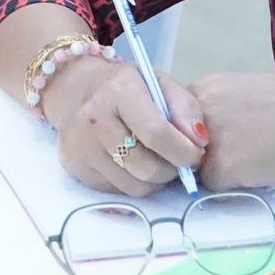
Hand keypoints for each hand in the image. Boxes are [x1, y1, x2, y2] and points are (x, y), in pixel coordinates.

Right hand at [51, 57, 209, 198]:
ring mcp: (80, 146)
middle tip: (178, 161)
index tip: (197, 154)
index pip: (156, 133)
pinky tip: (134, 163)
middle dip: (172, 170)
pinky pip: (118, 190)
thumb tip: (199, 142)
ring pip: (134, 186)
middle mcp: (92, 119)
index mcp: (117, 91)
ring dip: (156, 180)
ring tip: (158, 162)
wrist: (78, 90)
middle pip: (146, 167)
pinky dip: (134, 182)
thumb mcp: (160, 84)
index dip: (184, 151)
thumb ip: (186, 108)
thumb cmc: (128, 87)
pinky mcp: (75, 167)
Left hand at [187, 69, 274, 191]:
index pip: (175, 123)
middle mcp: (195, 112)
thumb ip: (216, 115)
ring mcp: (206, 139)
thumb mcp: (243, 97)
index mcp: (202, 90)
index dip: (195, 139)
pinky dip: (235, 185)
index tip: (220, 141)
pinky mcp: (222, 167)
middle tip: (240, 152)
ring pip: (197, 169)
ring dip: (219, 171)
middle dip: (201, 156)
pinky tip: (261, 170)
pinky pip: (216, 187)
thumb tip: (204, 143)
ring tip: (254, 159)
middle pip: (180, 147)